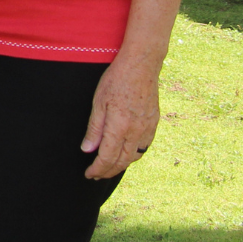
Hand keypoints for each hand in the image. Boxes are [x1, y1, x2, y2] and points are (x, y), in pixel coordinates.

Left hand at [80, 55, 159, 178]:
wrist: (141, 66)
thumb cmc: (116, 80)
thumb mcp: (98, 102)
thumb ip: (94, 129)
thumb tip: (88, 150)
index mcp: (120, 127)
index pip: (108, 157)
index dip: (98, 168)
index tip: (89, 174)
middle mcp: (136, 131)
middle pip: (122, 161)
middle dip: (108, 171)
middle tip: (96, 175)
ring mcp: (148, 128)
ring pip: (135, 156)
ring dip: (121, 165)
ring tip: (109, 168)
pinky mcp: (154, 123)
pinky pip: (144, 146)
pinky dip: (133, 155)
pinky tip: (126, 155)